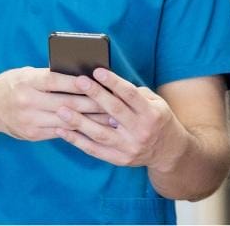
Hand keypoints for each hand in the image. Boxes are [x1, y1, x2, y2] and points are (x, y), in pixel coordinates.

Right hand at [0, 67, 106, 141]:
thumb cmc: (12, 84)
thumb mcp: (26, 73)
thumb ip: (49, 75)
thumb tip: (81, 76)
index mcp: (28, 81)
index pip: (58, 81)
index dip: (80, 83)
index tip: (99, 83)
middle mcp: (28, 101)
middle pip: (67, 103)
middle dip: (93, 104)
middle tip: (114, 104)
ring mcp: (30, 120)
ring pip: (67, 121)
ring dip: (91, 120)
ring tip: (110, 119)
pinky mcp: (32, 134)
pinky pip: (59, 132)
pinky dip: (78, 130)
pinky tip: (93, 129)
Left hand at [54, 68, 187, 169]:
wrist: (169, 152)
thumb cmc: (158, 120)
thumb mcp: (156, 103)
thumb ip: (135, 93)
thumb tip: (109, 81)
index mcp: (151, 113)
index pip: (130, 95)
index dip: (113, 82)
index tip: (97, 71)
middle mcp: (140, 131)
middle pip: (114, 111)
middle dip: (95, 94)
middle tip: (78, 81)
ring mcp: (129, 147)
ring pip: (100, 133)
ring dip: (79, 121)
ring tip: (61, 109)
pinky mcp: (118, 159)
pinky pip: (94, 150)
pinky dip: (76, 140)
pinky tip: (61, 130)